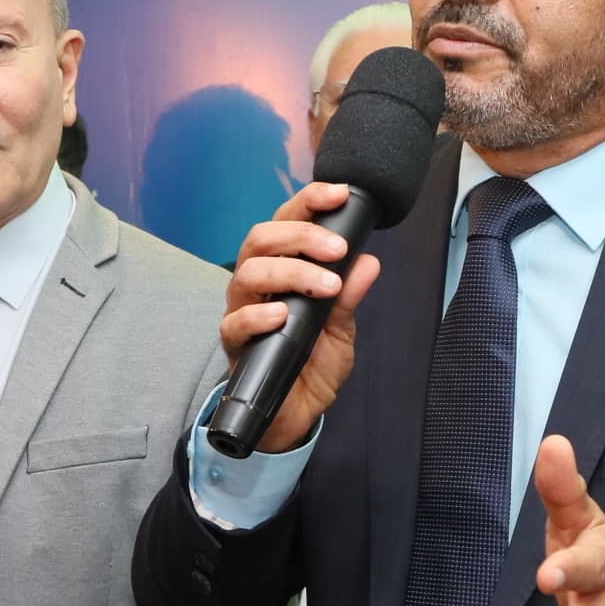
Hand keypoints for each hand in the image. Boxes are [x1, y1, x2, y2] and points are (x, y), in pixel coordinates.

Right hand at [220, 181, 383, 452]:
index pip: (286, 221)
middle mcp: (256, 282)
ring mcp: (242, 311)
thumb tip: (369, 262)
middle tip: (337, 249)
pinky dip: (259, 314)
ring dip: (290, 272)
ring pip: (248, 272)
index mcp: (281, 267)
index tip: (339, 193)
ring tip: (325, 286)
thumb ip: (350, 295)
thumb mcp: (342, 327)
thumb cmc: (314, 362)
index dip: (309, 201)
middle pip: (261, 238)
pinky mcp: (234, 344)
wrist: (299, 412)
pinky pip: (235, 323)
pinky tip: (282, 314)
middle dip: (301, 235)